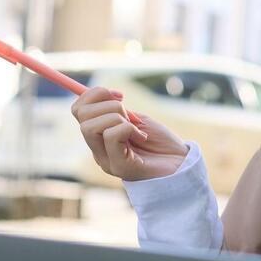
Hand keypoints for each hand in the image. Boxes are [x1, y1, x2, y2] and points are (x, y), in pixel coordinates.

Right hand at [71, 87, 188, 180]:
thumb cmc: (161, 143)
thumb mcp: (136, 120)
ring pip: (90, 127)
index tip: (120, 94)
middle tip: (129, 114)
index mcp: (99, 137)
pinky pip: (111, 136)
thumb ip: (116, 110)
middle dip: (108, 105)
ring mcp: (106, 160)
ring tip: (136, 128)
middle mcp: (98, 150)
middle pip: (81, 116)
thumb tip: (100, 93)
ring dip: (117, 118)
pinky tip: (142, 137)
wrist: (182, 164)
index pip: (78, 109)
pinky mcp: (120, 167)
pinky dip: (128, 129)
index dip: (94, 94)